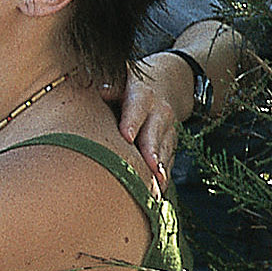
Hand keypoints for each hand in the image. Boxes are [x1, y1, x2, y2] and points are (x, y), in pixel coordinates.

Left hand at [108, 52, 195, 181]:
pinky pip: (168, 161)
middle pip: (155, 131)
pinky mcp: (172, 143)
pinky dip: (163, 176)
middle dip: (151, 150)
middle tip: (148, 168)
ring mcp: (168, 128)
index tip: (126, 136)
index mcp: (140, 93)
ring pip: (165, 149)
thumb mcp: (118, 77)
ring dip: (159, 169)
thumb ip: (107, 84)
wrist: (165, 84)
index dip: (132, 121)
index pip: (137, 106)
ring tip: (155, 188)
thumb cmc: (127, 85)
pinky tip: (157, 193)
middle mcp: (158, 111)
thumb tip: (99, 91)